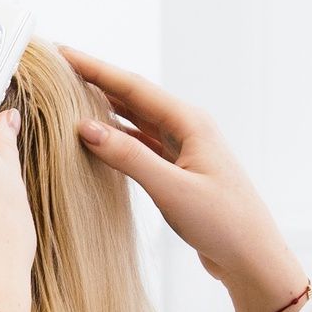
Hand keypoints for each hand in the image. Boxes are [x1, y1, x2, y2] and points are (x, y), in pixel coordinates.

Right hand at [61, 46, 304, 311]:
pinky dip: (116, 137)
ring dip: (104, 107)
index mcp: (190, 122)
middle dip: (95, 80)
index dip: (94, 68)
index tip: (63, 52)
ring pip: (136, 119)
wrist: (252, 259)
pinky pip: (141, 143)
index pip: (132, 86)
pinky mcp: (179, 171)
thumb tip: (85, 128)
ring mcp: (183, 149)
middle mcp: (187, 129)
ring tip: (70, 94)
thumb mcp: (172, 190)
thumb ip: (128, 157)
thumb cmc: (224, 224)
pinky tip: (97, 136)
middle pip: (132, 96)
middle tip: (59, 66)